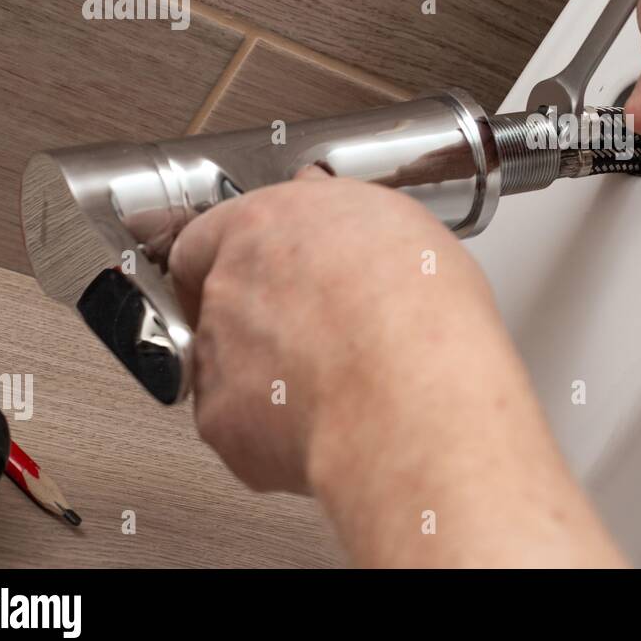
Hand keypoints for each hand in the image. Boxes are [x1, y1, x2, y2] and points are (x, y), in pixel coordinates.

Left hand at [168, 170, 623, 565]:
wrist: (418, 390)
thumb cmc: (429, 307)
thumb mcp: (402, 225)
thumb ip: (356, 226)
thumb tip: (365, 233)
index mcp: (269, 218)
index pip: (211, 227)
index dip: (238, 250)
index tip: (249, 264)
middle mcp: (230, 281)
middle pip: (213, 292)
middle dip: (256, 308)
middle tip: (314, 329)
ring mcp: (222, 354)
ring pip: (225, 357)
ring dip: (266, 366)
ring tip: (334, 378)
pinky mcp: (226, 422)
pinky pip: (238, 419)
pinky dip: (271, 422)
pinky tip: (325, 417)